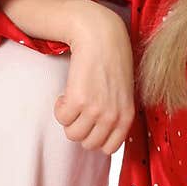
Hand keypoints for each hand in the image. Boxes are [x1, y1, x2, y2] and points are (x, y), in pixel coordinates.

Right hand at [58, 2, 134, 153]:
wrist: (101, 36)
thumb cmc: (111, 61)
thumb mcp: (123, 92)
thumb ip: (116, 114)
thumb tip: (99, 135)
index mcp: (127, 117)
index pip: (109, 149)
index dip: (96, 136)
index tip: (91, 123)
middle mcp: (113, 116)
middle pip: (88, 144)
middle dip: (80, 128)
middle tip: (80, 110)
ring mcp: (96, 110)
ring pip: (72, 133)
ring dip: (69, 119)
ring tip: (73, 101)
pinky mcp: (78, 100)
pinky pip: (61, 117)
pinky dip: (59, 107)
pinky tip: (66, 92)